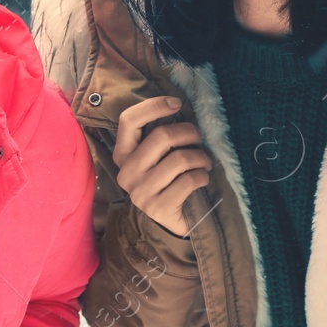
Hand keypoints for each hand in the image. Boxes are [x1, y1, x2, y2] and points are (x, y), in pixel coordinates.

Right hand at [111, 95, 212, 237]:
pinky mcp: (158, 208)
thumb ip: (160, 137)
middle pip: (162, 136)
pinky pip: (188, 180)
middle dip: (189, 133)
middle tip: (200, 138)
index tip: (177, 103)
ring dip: (200, 157)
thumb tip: (180, 107)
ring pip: (179, 159)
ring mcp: (140, 192)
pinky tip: (203, 178)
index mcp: (122, 154)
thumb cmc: (166, 180)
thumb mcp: (156, 157)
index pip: (129, 120)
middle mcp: (126, 172)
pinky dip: (202, 176)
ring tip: (204, 162)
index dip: (154, 106)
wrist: (168, 223)